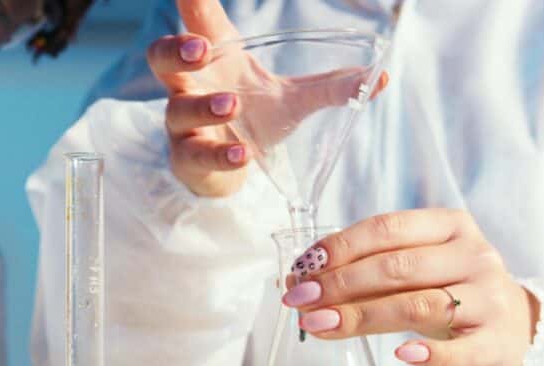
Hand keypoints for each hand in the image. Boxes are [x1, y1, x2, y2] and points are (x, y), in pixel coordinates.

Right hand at [146, 0, 387, 197]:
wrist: (229, 171)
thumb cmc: (254, 121)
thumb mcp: (294, 101)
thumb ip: (332, 88)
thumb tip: (382, 77)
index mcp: (217, 59)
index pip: (198, 21)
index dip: (190, 0)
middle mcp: (191, 85)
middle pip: (161, 58)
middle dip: (176, 50)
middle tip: (200, 49)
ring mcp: (184, 123)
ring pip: (177, 108)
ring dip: (204, 105)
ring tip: (233, 105)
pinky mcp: (187, 158)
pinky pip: (196, 154)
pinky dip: (220, 155)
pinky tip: (243, 155)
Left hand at [281, 209, 540, 365]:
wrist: (513, 328)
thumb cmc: (448, 291)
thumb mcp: (415, 270)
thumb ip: (365, 271)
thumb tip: (299, 283)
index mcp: (449, 226)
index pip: (385, 229)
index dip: (338, 248)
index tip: (301, 271)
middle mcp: (473, 255)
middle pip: (395, 267)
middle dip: (339, 284)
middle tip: (299, 302)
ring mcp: (488, 298)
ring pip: (417, 304)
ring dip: (361, 316)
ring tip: (320, 326)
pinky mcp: (495, 340)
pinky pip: (458, 349)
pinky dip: (428, 353)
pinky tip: (399, 356)